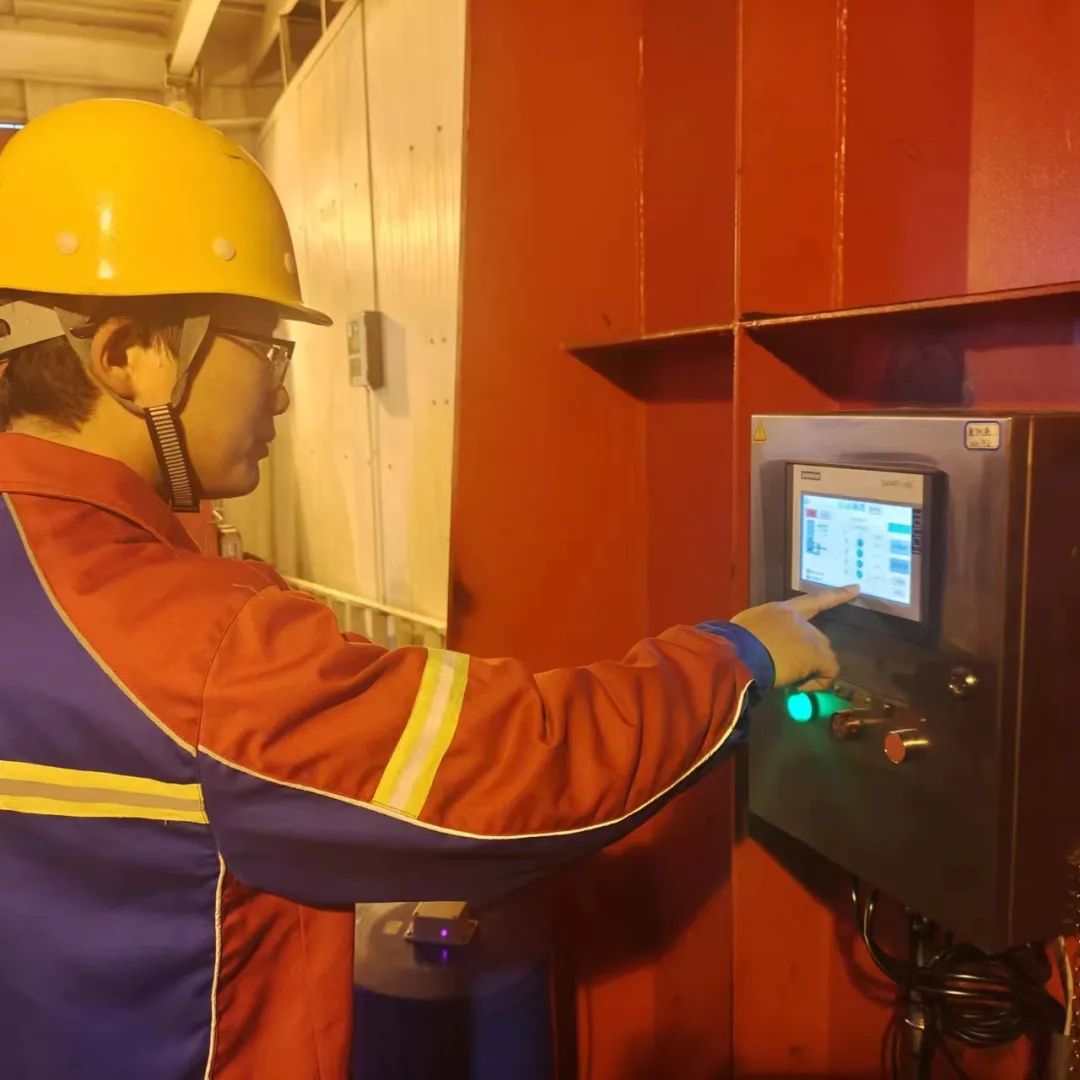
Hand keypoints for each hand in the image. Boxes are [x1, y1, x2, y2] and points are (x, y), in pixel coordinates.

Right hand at [731, 586, 858, 690]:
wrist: (738, 653)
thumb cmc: (732, 643)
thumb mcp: (745, 632)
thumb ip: (760, 636)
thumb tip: (759, 651)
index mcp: (779, 610)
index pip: (811, 600)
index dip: (835, 595)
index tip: (857, 587)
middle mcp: (798, 619)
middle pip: (816, 638)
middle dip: (807, 656)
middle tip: (788, 674)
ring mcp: (809, 635)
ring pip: (823, 656)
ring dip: (810, 670)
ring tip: (789, 682)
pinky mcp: (816, 654)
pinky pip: (828, 672)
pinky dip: (817, 683)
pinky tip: (798, 687)